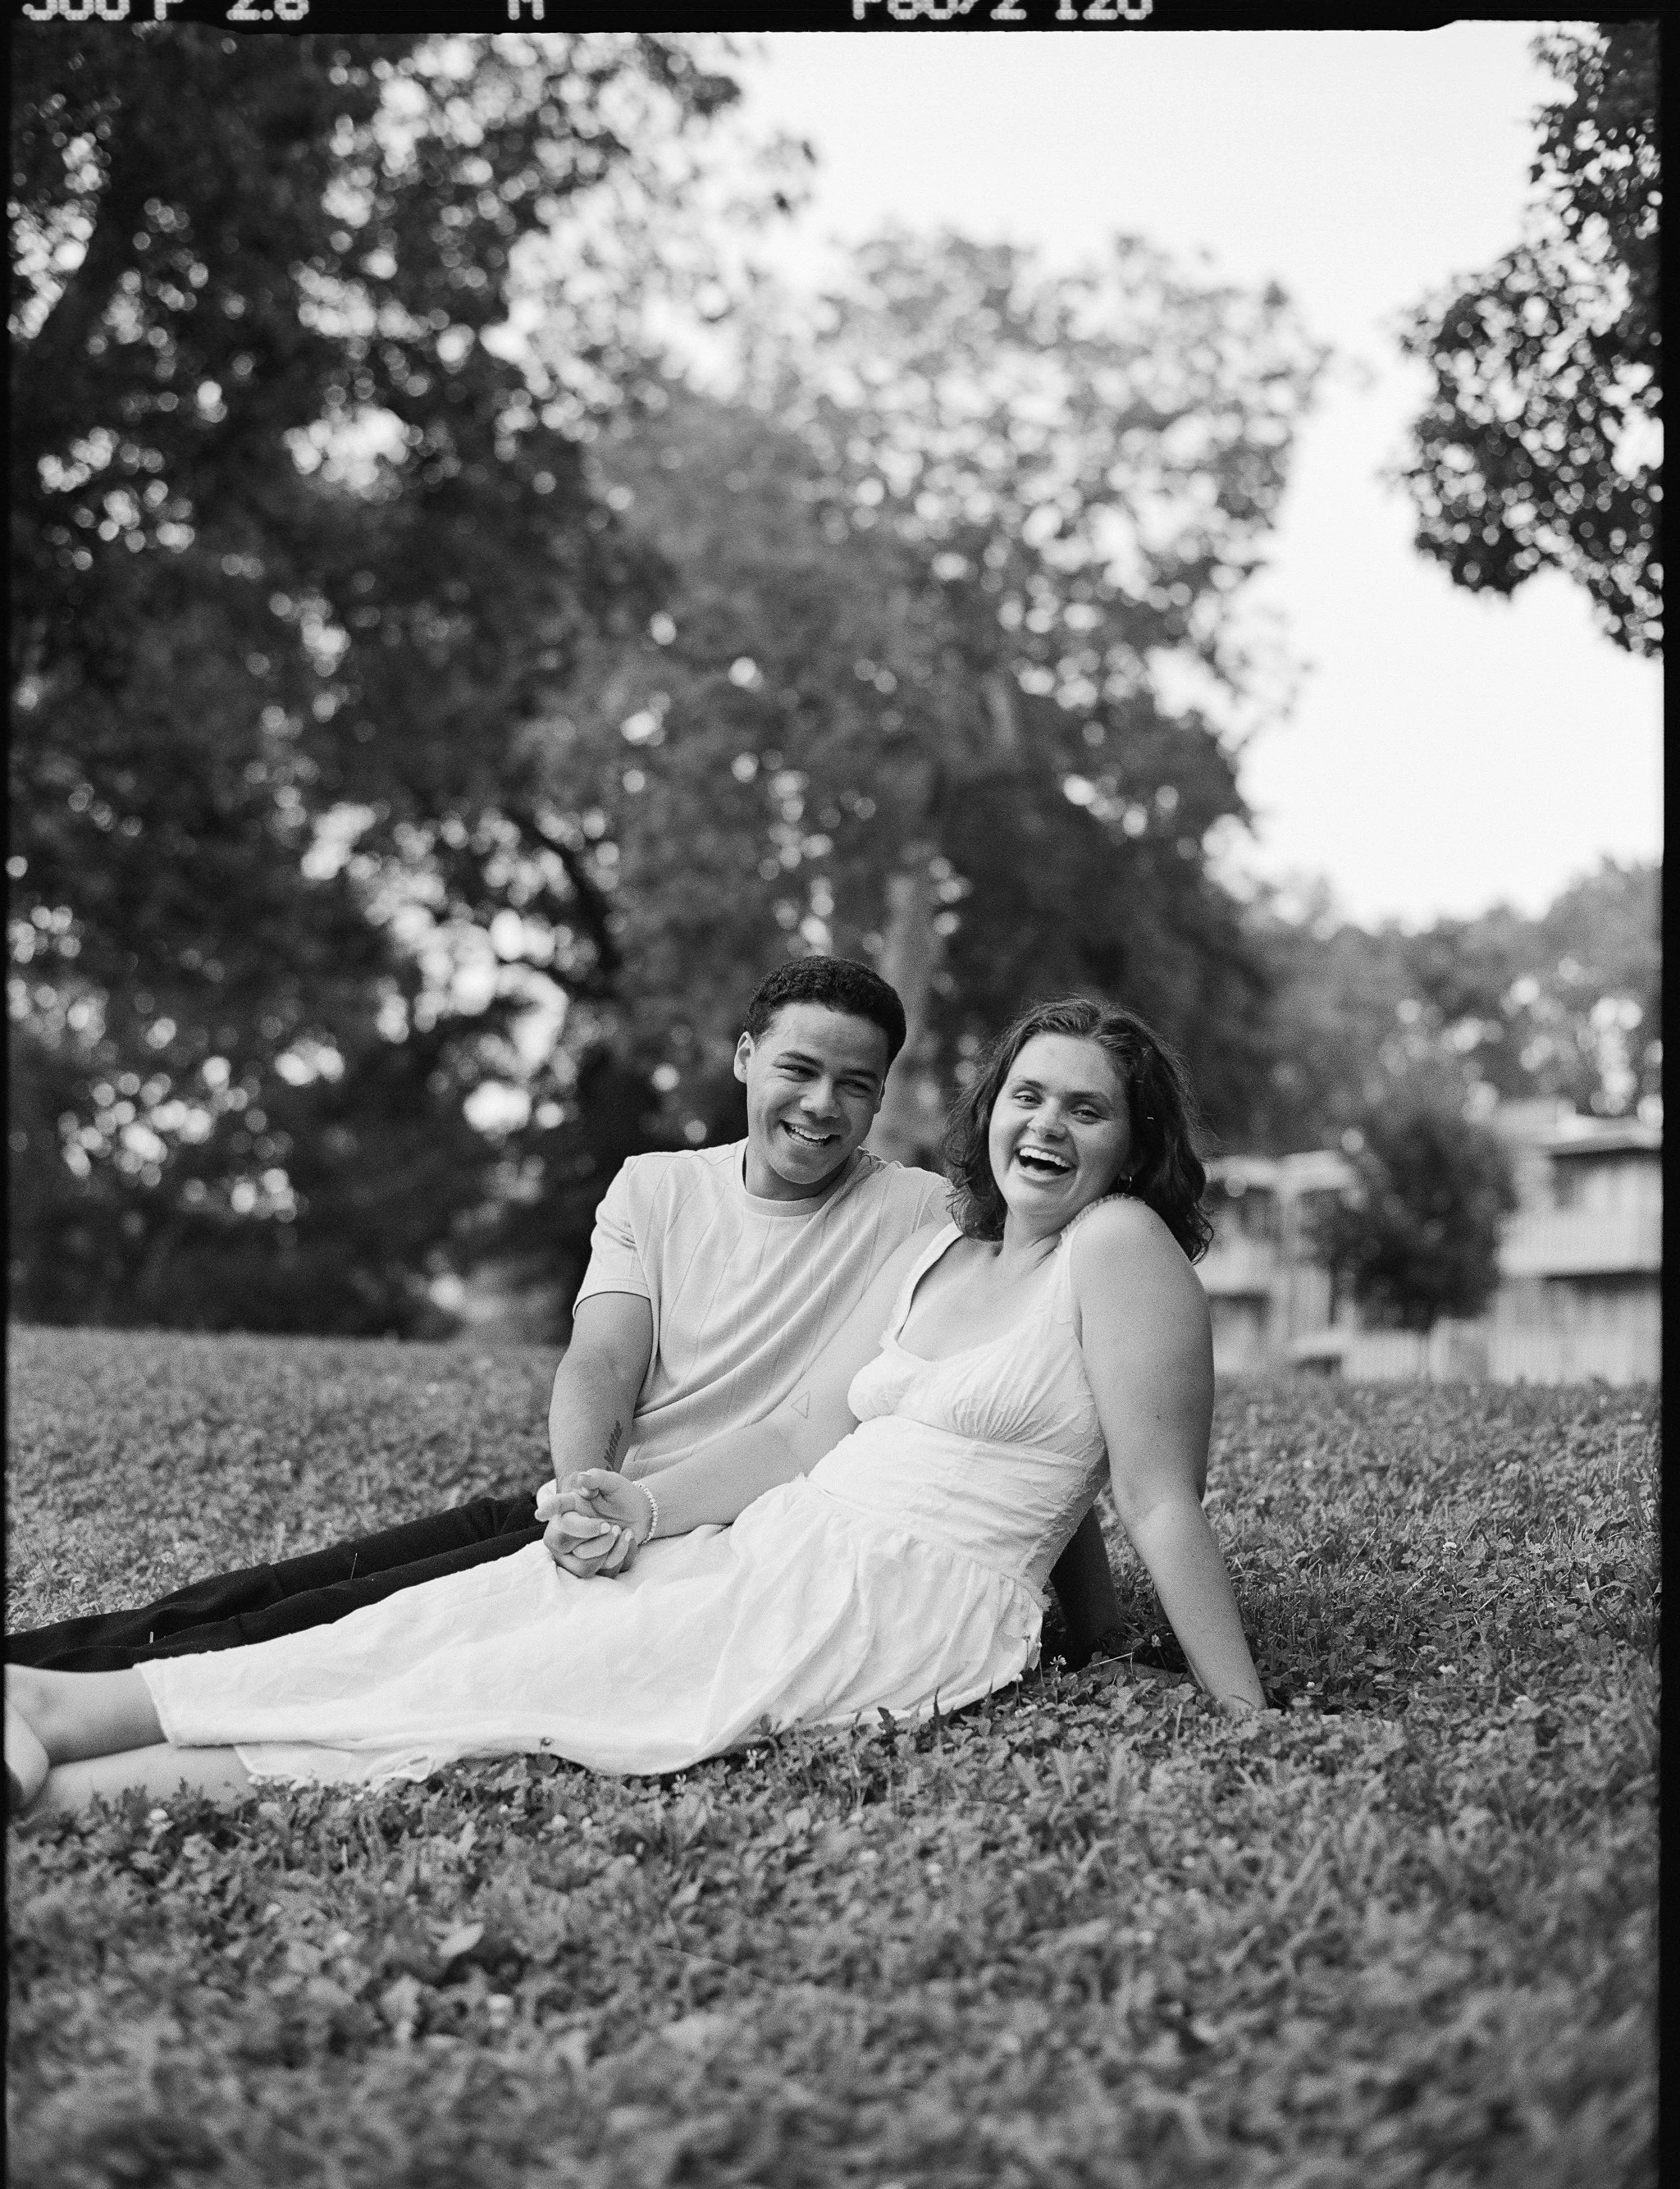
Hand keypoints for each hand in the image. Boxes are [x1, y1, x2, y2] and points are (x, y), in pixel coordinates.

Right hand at [536, 1472, 654, 1577]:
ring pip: (582, 1561)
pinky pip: (600, 1570)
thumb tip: (582, 1479)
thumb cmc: (620, 1496)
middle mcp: (566, 1529)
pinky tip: (625, 1540)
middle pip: (563, 1540)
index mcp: (569, 1505)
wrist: (640, 1514)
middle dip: (590, 1532)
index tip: (541, 1513)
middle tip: (610, 1525)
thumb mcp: (613, 1482)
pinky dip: (620, 1555)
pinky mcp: (588, 1565)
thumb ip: (598, 1477)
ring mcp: (574, 1550)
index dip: (549, 1509)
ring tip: (619, 1531)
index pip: (556, 1505)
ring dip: (607, 1546)